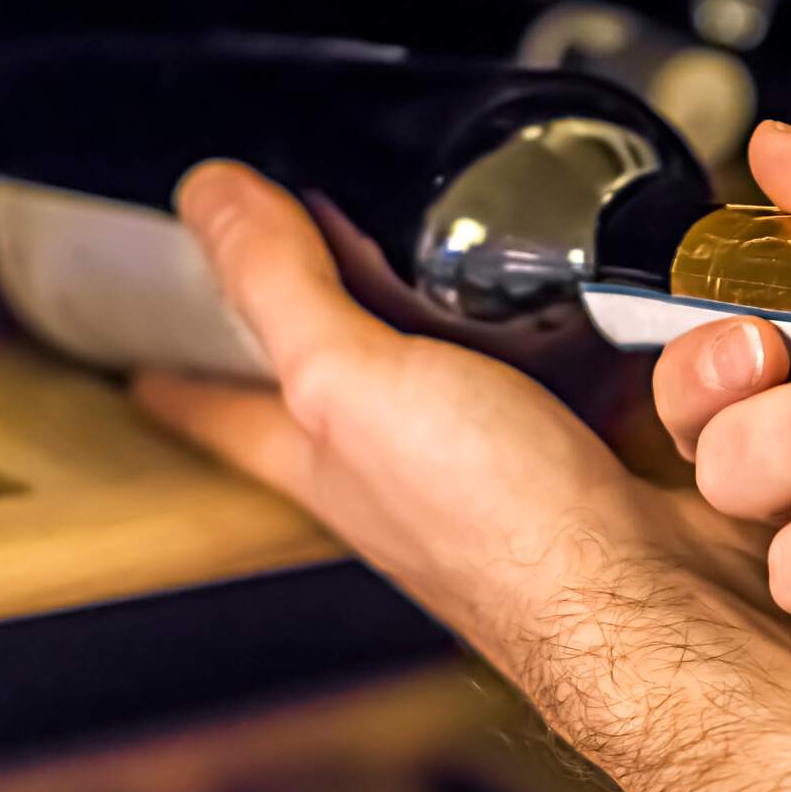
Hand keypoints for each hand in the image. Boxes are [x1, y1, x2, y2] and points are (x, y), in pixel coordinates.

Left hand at [132, 161, 771, 658]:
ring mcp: (500, 448)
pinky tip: (599, 285)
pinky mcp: (592, 438)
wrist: (656, 594)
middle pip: (340, 365)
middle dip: (328, 296)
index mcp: (317, 451)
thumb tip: (210, 196)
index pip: (211, 402)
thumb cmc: (500, 532)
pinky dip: (584, 319)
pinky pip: (576, 355)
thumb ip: (282, 290)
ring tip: (473, 224)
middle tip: (320, 218)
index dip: (169, 363)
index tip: (133, 327)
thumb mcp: (353, 386)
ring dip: (472, 297)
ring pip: (465, 349)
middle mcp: (400, 455)